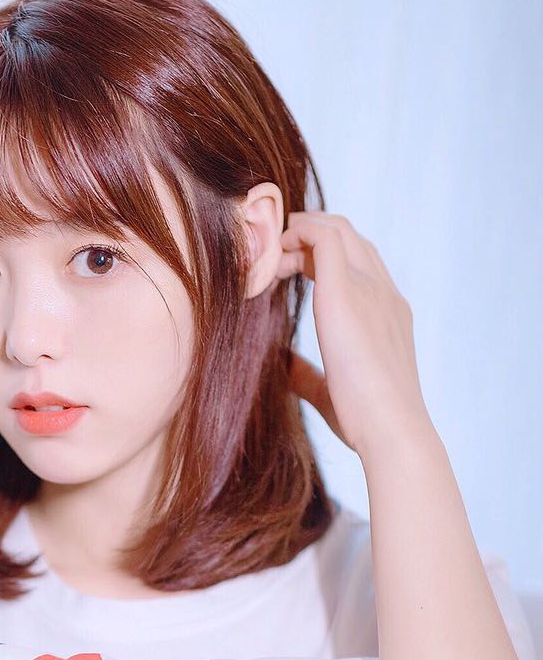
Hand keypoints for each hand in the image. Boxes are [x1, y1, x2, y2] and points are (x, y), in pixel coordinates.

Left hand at [277, 211, 431, 461]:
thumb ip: (307, 374)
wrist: (391, 429)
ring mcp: (369, 288)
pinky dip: (296, 233)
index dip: (319, 256)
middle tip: (272, 257)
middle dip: (306, 237)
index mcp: (386, 312)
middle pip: (348, 237)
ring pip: (336, 230)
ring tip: (268, 253)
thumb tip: (283, 365)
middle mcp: (383, 292)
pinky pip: (323, 238)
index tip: (285, 270)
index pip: (358, 262)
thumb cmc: (366, 420)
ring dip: (298, 233)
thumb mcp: (330, 391)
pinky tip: (272, 251)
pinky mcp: (346, 293)